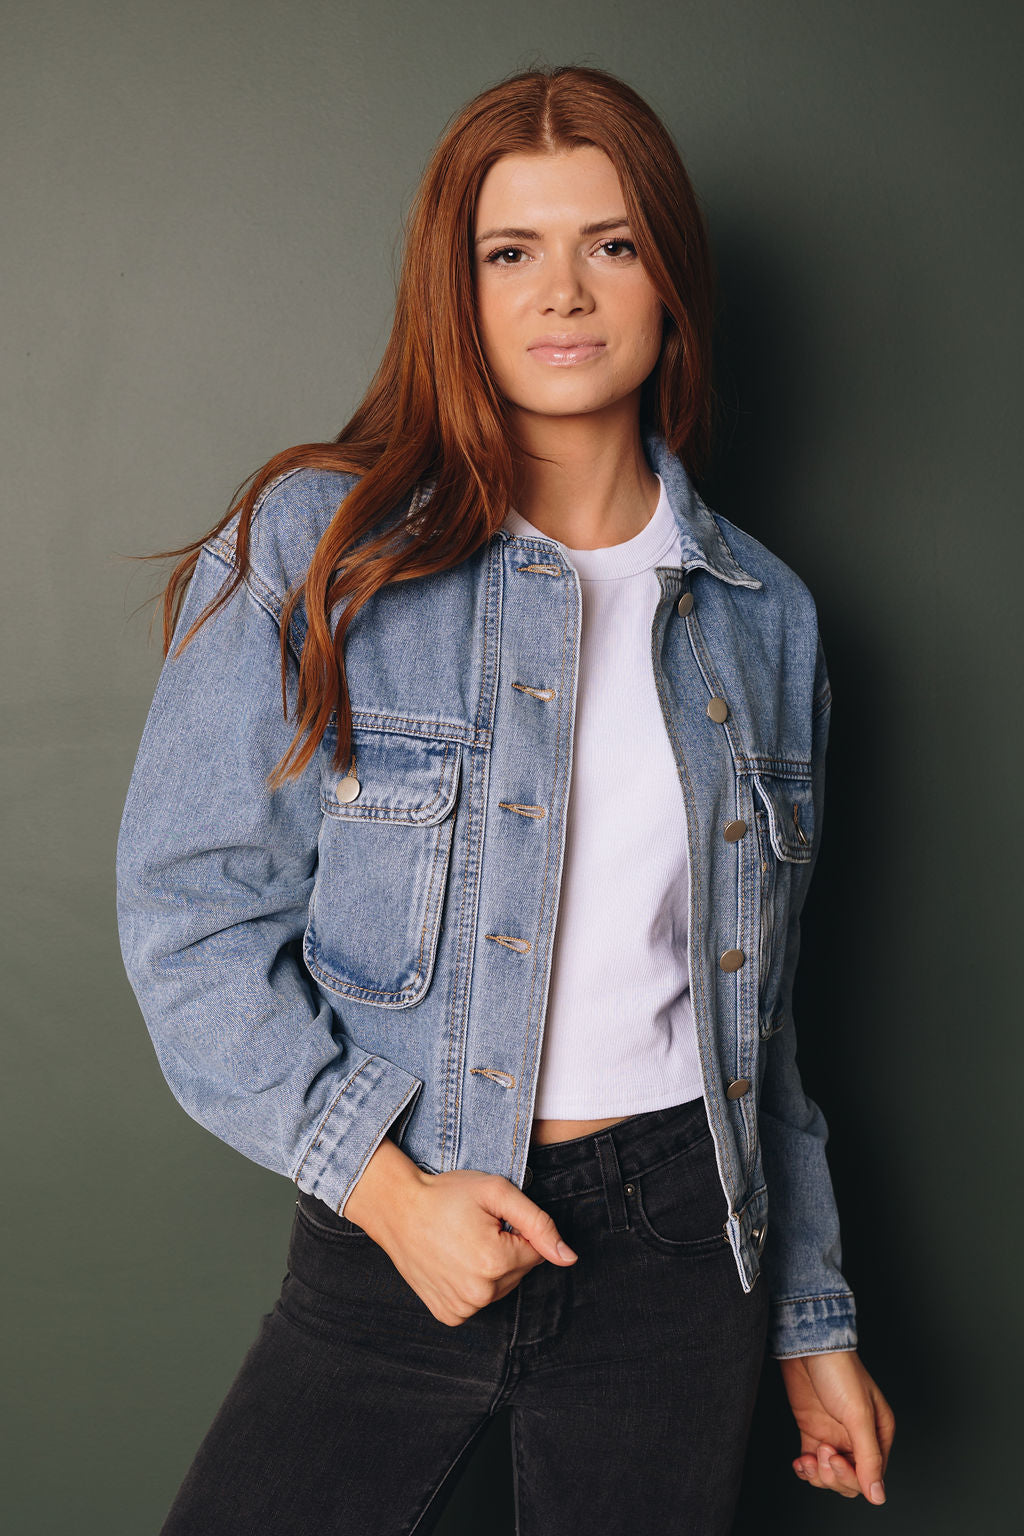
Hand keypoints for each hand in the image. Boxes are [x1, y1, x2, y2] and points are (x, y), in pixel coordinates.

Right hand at [345, 1139, 577, 1326]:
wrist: (398, 1209)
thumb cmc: (446, 1195)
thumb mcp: (497, 1192)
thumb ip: (539, 1223)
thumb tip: (569, 1257)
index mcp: (497, 1262)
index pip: (536, 1252)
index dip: (516, 1230)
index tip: (490, 1219)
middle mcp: (481, 1294)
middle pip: (518, 1273)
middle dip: (505, 1250)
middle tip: (474, 1228)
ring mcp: (462, 1308)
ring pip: (499, 1288)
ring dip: (489, 1268)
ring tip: (461, 1243)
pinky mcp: (449, 1315)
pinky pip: (477, 1301)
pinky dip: (471, 1284)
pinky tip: (453, 1263)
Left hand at [778, 1349, 894, 1504]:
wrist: (808, 1347)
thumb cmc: (839, 1371)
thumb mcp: (858, 1415)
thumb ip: (869, 1456)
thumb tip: (878, 1496)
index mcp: (879, 1434)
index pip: (871, 1476)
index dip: (851, 1476)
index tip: (834, 1456)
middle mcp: (858, 1438)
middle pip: (851, 1481)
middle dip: (833, 1475)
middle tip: (822, 1450)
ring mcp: (834, 1435)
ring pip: (830, 1476)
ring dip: (817, 1474)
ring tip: (808, 1456)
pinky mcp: (813, 1430)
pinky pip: (812, 1464)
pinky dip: (805, 1469)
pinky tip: (799, 1462)